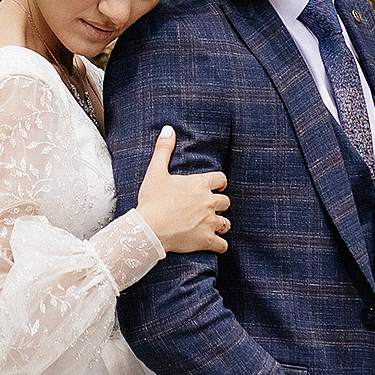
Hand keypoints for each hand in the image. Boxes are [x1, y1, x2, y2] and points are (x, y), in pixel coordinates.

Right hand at [136, 125, 229, 254]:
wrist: (148, 228)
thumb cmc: (152, 200)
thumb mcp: (155, 171)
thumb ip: (163, 149)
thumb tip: (168, 129)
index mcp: (200, 184)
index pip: (221, 179)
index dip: (219, 183)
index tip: (215, 187)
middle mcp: (209, 202)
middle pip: (225, 202)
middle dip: (219, 205)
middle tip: (208, 208)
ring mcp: (209, 222)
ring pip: (226, 223)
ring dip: (220, 224)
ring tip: (211, 225)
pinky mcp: (206, 240)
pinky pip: (222, 244)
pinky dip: (220, 244)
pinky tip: (214, 244)